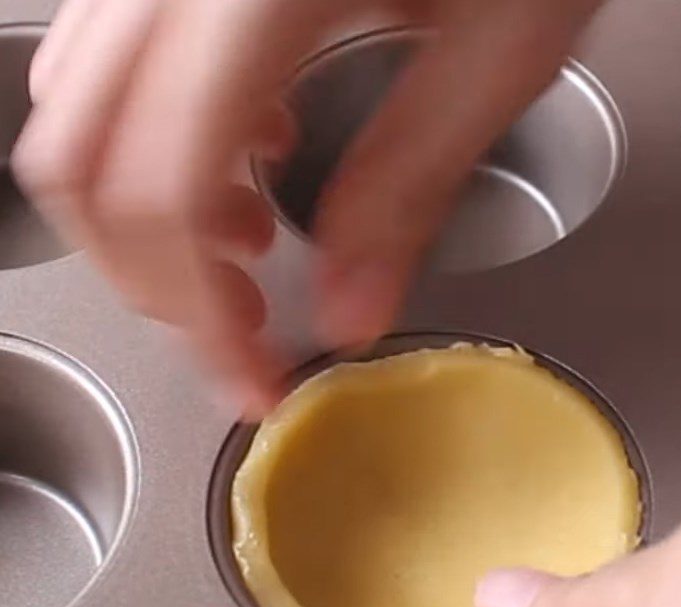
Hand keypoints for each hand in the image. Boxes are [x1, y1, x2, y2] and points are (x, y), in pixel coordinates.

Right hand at [13, 0, 598, 416]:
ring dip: (150, 217)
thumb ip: (410, 187)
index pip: (165, 193)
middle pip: (84, 165)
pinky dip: (156, 143)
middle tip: (240, 325)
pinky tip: (245, 146)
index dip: (202, 318)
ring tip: (250, 236)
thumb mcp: (497, 49)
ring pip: (78, 117)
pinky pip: (110, 64)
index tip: (254, 378)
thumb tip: (348, 313)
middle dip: (157, 282)